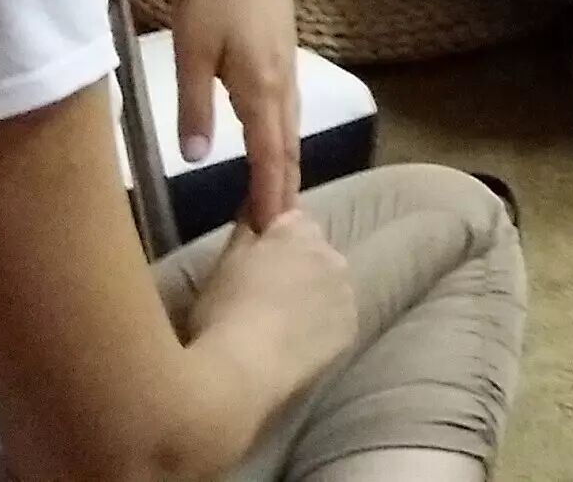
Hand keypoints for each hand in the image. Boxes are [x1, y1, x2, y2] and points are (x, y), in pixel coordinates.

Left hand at [167, 0, 300, 226]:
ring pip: (294, 125)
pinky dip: (286, 134)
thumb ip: (194, 107)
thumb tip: (199, 159)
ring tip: (282, 191)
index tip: (270, 230)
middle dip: (285, 185)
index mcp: (261, 87)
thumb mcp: (189, 52)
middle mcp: (283, 81)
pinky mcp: (284, 49)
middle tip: (282, 227)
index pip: (269, 154)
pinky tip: (277, 135)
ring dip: (288, 161)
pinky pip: (291, 106)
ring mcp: (289, 64)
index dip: (269, 192)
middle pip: (289, 145)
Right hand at [187, 211, 357, 388]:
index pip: (295, 221)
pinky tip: (295, 345)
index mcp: (298, 231)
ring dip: (313, 296)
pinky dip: (322, 327)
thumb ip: (246, 229)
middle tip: (266, 297)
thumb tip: (256, 204)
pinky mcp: (350, 326)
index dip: (278, 241)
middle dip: (298, 267)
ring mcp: (346, 290)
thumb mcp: (224, 263)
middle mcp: (331, 253)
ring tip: (279, 325)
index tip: (261, 260)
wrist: (242, 368)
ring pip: (331, 286)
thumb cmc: (222, 310)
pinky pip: (338, 318)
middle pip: (317, 253)